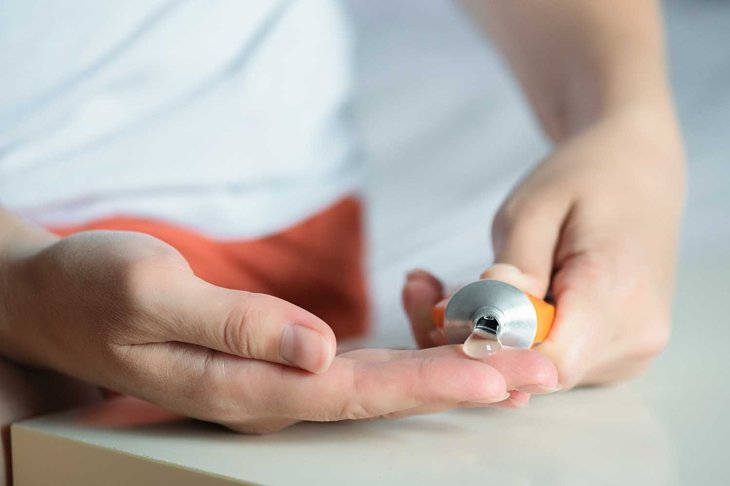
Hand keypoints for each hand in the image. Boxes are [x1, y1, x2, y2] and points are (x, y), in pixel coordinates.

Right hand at [0, 230, 555, 431]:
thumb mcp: (152, 294)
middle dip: (460, 386)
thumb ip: (237, 325)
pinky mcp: (272, 360)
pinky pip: (348, 369)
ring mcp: (272, 380)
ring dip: (441, 376)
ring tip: (506, 371)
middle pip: (380, 396)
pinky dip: (400, 363)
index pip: (356, 391)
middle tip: (535, 376)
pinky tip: (434, 356)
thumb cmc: (96, 292)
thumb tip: (318, 348)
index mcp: (246, 384)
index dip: (432, 383)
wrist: (57, 301)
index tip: (497, 377)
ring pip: (372, 386)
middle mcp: (269, 392)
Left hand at [404, 109, 683, 388]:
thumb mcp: (534, 209)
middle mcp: (632, 337)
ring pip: (535, 369)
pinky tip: (486, 299)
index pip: (547, 364)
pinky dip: (511, 336)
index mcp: (617, 294)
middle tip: (423, 290)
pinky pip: (550, 359)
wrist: (636, 169)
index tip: (444, 315)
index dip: (490, 351)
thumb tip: (484, 323)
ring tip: (444, 288)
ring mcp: (627, 351)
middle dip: (472, 340)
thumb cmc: (585, 178)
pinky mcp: (613, 353)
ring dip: (486, 337)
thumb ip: (514, 268)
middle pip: (535, 371)